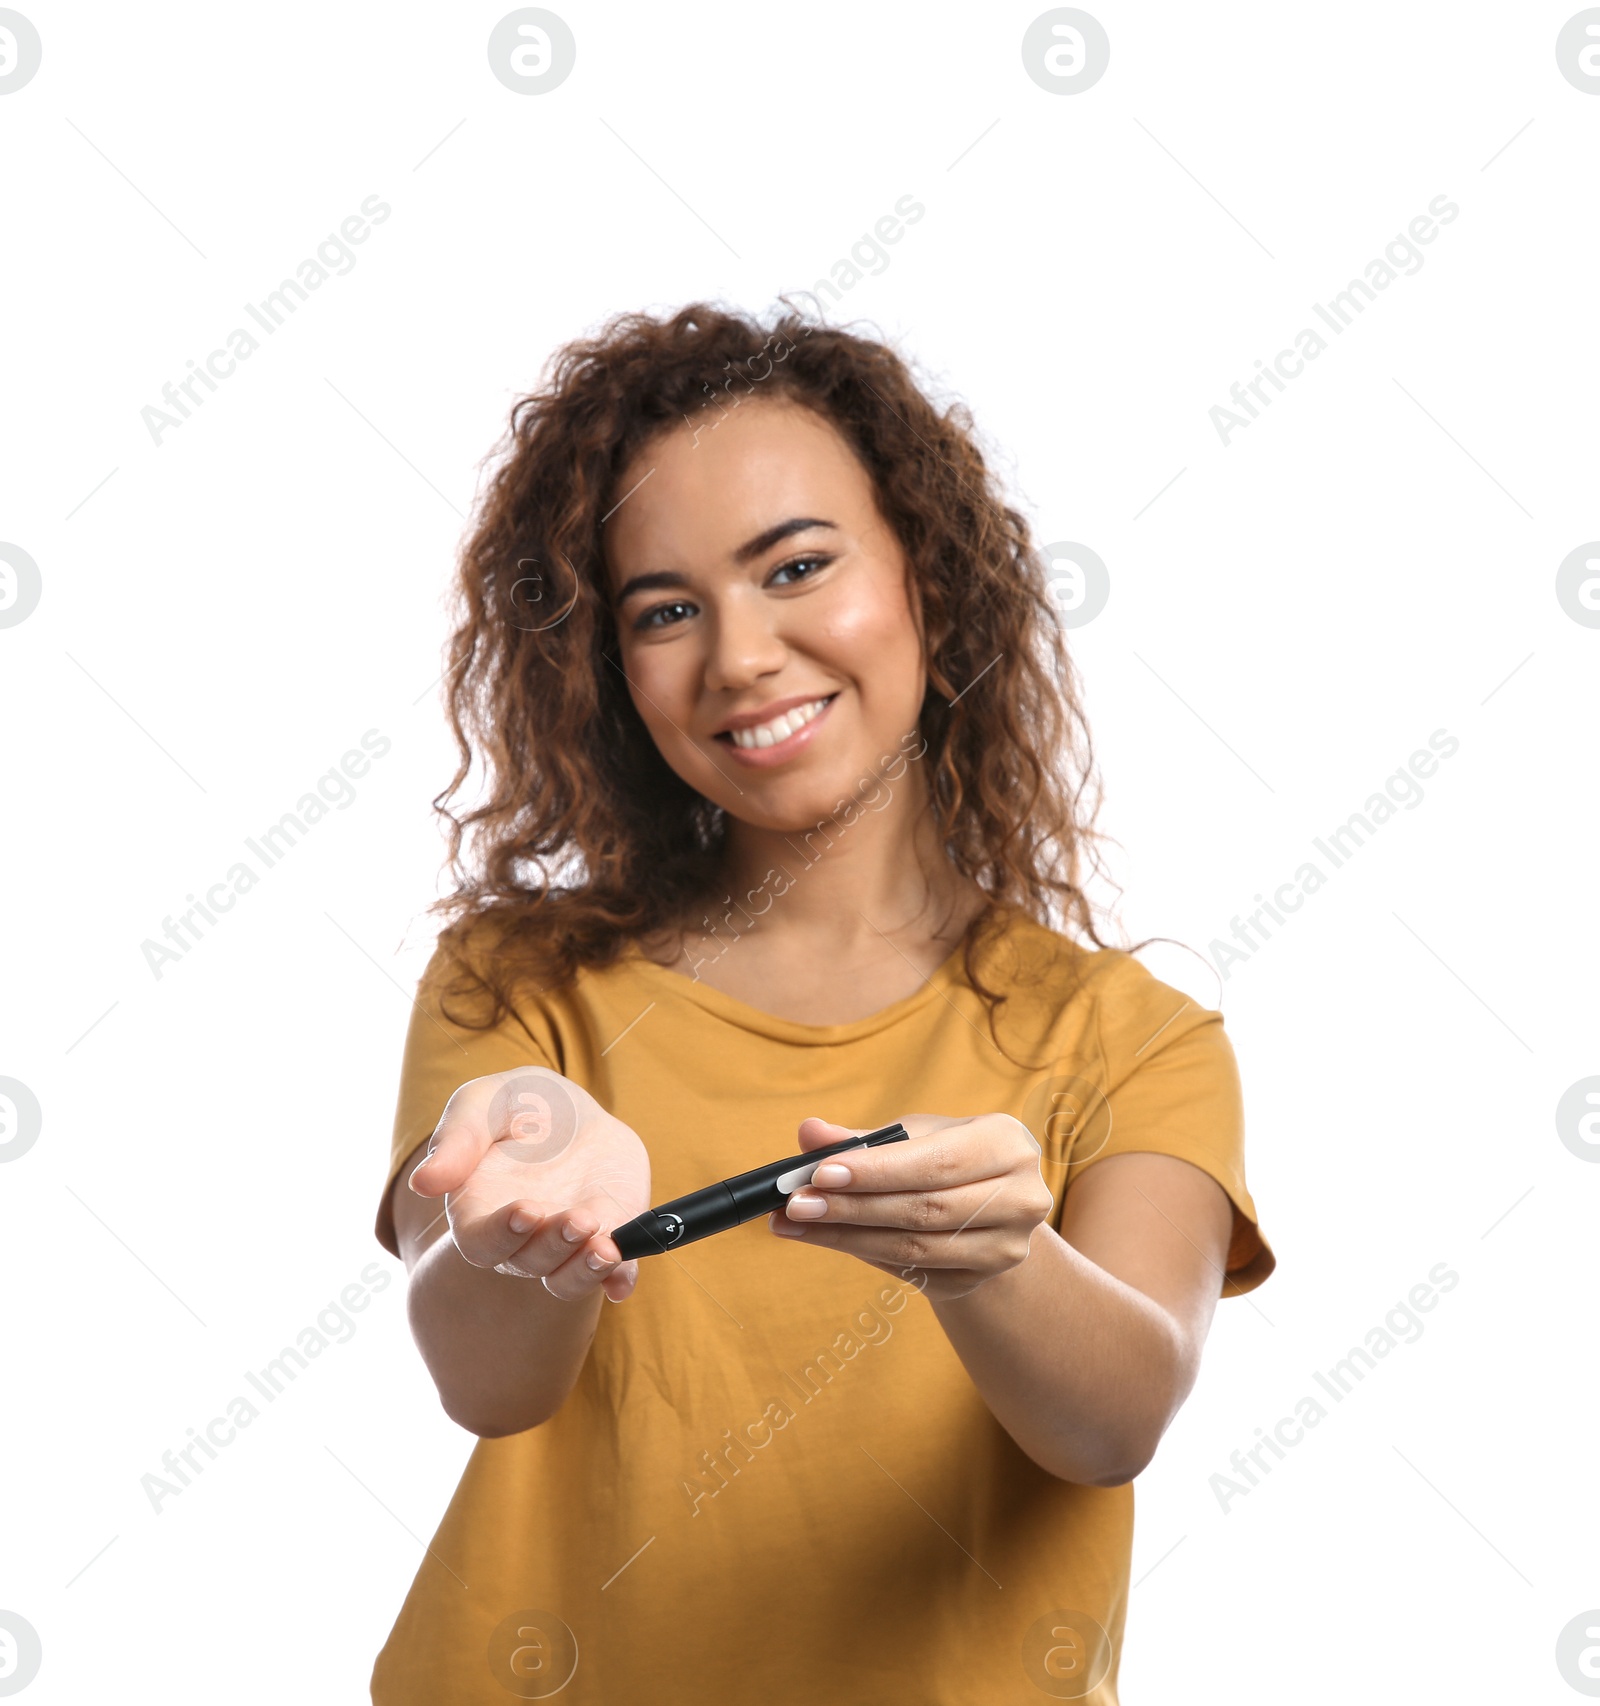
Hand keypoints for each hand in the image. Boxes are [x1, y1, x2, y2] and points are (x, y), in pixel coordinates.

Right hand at [408, 1066, 649, 1301]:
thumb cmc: (514, 1105)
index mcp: (480, 1212)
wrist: (572, 1110)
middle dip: (554, 1245)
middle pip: (530, 1262)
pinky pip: (614, 1272)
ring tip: (607, 1250)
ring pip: (569, 1276)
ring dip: (586, 1271)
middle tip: (578, 1221)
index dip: (502, 1234)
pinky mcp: (608, 1235)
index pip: (481, 1243)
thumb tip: (423, 1183)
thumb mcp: (483, 1104)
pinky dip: (619, 1279)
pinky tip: (624, 1281)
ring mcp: (567, 1242)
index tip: (526, 1211)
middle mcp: (523, 1238)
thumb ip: (455, 1140)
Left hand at [768, 1114, 1054, 1301]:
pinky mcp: (977, 1280)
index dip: (877, 1171)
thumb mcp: (914, 1136)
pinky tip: (824, 1238)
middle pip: (924, 1209)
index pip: (936, 1163)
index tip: (820, 1173)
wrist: (988, 1207)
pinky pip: (909, 1271)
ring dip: (845, 1236)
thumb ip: (864, 1138)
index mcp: (1008, 1144)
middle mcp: (1021, 1198)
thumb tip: (809, 1133)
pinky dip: (861, 1253)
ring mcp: (1004, 1248)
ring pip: (913, 1247)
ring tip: (794, 1223)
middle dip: (852, 1207)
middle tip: (794, 1203)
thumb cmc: (946, 1157)